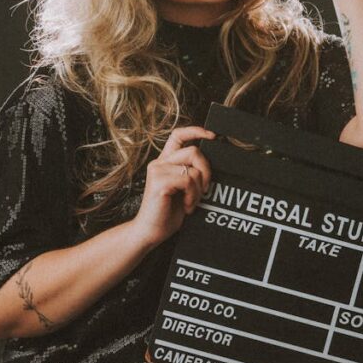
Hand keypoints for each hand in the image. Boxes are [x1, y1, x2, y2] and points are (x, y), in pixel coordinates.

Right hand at [131, 125, 215, 247]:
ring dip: (199, 189)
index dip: (196, 131)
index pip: (178, 135)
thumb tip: (210, 165)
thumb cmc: (168, 213)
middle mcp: (160, 163)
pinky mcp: (159, 182)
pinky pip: (188, 180)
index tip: (212, 136)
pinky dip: (193, 196)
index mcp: (165, 162)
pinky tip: (186, 206)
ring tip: (191, 202)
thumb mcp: (184, 189)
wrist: (151, 232)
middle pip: (193, 151)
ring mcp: (158, 171)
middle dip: (206, 171)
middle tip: (204, 190)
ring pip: (193, 169)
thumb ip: (191, 173)